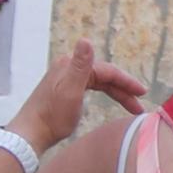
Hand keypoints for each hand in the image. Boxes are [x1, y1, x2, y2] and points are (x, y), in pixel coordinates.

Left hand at [11, 39, 145, 153]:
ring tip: (132, 107)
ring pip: (99, 83)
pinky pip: (91, 88)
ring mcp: (65, 79)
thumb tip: (85, 40)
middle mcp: (69, 68)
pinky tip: (109, 102)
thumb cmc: (51, 116)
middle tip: (139, 104)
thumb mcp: (70, 91)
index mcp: (72, 66)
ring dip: (116, 94)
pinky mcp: (63, 91)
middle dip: (124, 90)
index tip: (142, 93)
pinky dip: (104, 94)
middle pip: (104, 76)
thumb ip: (80, 66)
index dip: (126, 81)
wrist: (30, 133)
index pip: (107, 70)